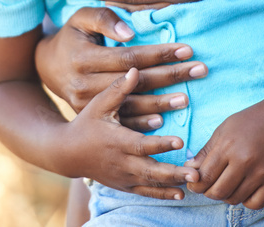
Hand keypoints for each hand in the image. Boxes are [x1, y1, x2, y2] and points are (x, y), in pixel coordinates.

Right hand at [35, 7, 205, 128]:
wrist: (46, 67)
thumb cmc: (72, 36)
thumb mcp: (81, 18)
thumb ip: (104, 18)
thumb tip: (129, 33)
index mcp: (84, 57)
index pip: (129, 57)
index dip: (158, 53)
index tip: (186, 49)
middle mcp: (83, 83)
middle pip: (134, 82)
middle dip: (170, 75)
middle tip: (199, 70)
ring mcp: (85, 104)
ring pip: (128, 105)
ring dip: (160, 103)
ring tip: (186, 99)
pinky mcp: (90, 116)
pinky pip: (118, 122)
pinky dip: (140, 123)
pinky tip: (161, 121)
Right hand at [57, 68, 199, 199]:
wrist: (68, 152)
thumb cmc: (86, 123)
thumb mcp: (98, 104)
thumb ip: (118, 89)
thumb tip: (135, 69)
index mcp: (116, 141)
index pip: (141, 144)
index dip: (160, 144)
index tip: (180, 141)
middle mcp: (121, 162)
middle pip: (150, 170)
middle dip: (173, 172)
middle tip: (195, 172)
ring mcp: (122, 176)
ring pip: (150, 183)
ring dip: (172, 184)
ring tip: (194, 183)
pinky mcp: (123, 185)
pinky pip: (145, 192)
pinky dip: (162, 194)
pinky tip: (180, 194)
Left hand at [186, 102, 263, 209]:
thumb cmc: (250, 121)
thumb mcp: (223, 130)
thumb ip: (206, 151)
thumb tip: (190, 169)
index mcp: (227, 147)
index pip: (204, 177)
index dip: (195, 185)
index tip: (194, 184)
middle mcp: (244, 162)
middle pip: (217, 191)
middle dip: (208, 192)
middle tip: (209, 186)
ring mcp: (261, 173)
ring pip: (234, 199)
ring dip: (226, 196)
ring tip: (226, 184)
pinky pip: (255, 203)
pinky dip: (246, 201)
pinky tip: (243, 190)